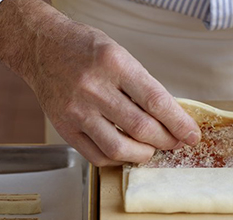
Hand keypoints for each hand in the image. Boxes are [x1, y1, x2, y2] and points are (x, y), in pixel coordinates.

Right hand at [0, 0, 199, 165]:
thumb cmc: (83, 49)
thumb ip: (141, 85)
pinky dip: (116, 159)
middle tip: (175, 143)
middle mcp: (94, 87)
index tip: (191, 134)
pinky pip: (96, 156)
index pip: (156, 100)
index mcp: (113, 63)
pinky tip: (124, 152)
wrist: (41, 48)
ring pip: (118, 147)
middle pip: (141, 128)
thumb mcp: (119, 54)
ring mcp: (76, 110)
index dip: (178, 123)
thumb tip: (170, 118)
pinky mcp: (64, 127)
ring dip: (142, 154)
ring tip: (150, 149)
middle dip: (166, 141)